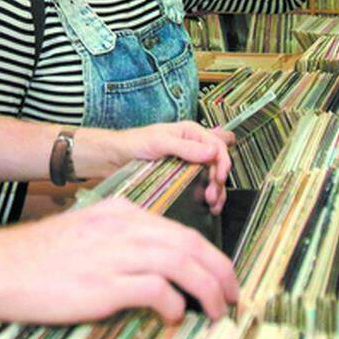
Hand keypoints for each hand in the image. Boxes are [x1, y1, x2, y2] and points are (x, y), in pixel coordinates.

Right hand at [0, 198, 238, 323]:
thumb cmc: (33, 259)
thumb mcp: (84, 235)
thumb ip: (118, 243)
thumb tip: (154, 271)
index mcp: (119, 213)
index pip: (180, 230)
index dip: (210, 255)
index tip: (222, 277)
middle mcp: (121, 227)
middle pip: (190, 244)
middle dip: (220, 272)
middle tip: (233, 297)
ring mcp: (112, 253)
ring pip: (181, 263)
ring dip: (207, 289)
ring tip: (216, 311)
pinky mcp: (101, 283)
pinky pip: (155, 289)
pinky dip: (173, 303)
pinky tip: (173, 317)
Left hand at [77, 122, 232, 214]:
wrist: (115, 158)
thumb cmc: (134, 143)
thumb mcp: (160, 142)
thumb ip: (186, 147)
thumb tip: (212, 151)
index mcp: (191, 133)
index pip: (218, 146)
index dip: (223, 162)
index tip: (219, 178)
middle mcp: (193, 146)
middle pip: (218, 163)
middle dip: (219, 180)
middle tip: (213, 195)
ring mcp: (188, 163)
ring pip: (212, 176)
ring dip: (216, 191)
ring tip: (212, 204)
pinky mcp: (182, 177)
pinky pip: (201, 186)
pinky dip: (207, 196)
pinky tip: (207, 205)